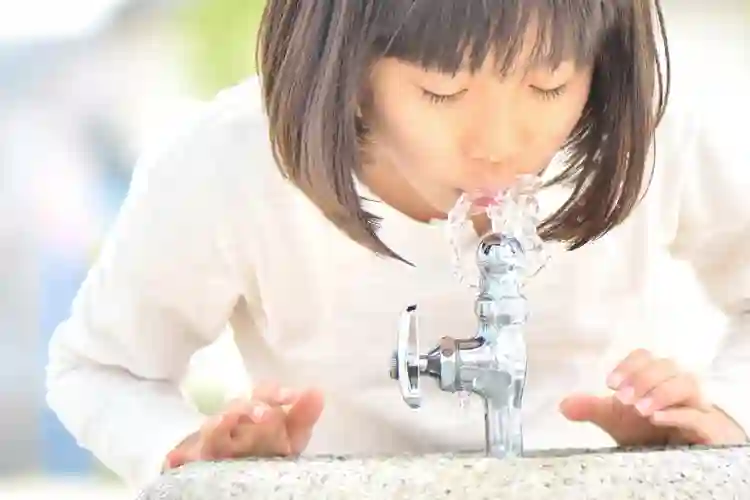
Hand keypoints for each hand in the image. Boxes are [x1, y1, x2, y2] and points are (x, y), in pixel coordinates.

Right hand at [164, 382, 324, 469]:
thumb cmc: (264, 451)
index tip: (293, 397)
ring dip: (218, 425)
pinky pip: (184, 457)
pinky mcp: (192, 461)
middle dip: (249, 408)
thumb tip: (318, 391)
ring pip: (210, 430)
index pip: (263, 394)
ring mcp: (211, 442)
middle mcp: (231, 422)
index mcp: (254, 412)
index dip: (276, 393)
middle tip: (266, 415)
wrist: (235, 478)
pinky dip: (181, 455)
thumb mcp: (288, 438)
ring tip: (224, 422)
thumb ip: (302, 418)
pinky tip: (178, 458)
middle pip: (235, 407)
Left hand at [559, 349, 745, 446]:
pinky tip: (657, 418)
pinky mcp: (709, 428)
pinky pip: (699, 415)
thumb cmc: (648, 430)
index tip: (609, 384)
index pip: (645, 357)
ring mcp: (696, 405)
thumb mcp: (616, 420)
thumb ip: (591, 409)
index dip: (628, 366)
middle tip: (622, 399)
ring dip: (661, 392)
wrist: (681, 457)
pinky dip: (679, 413)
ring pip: (687, 384)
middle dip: (642, 378)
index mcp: (655, 376)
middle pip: (666, 366)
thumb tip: (562, 405)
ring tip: (640, 410)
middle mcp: (678, 384)